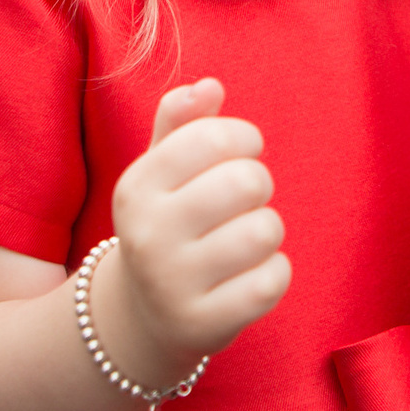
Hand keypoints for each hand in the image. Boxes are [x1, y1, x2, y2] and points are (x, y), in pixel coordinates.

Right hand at [98, 78, 290, 386]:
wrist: (143, 314)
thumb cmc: (167, 221)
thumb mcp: (160, 169)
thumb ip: (181, 121)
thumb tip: (208, 86)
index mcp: (136, 187)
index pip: (212, 137)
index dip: (243, 137)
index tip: (240, 152)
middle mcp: (148, 235)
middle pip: (246, 182)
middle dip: (259, 184)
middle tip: (243, 201)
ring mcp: (173, 284)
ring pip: (264, 231)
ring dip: (267, 230)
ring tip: (243, 240)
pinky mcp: (204, 324)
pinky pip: (273, 281)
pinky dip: (273, 273)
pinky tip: (249, 276)